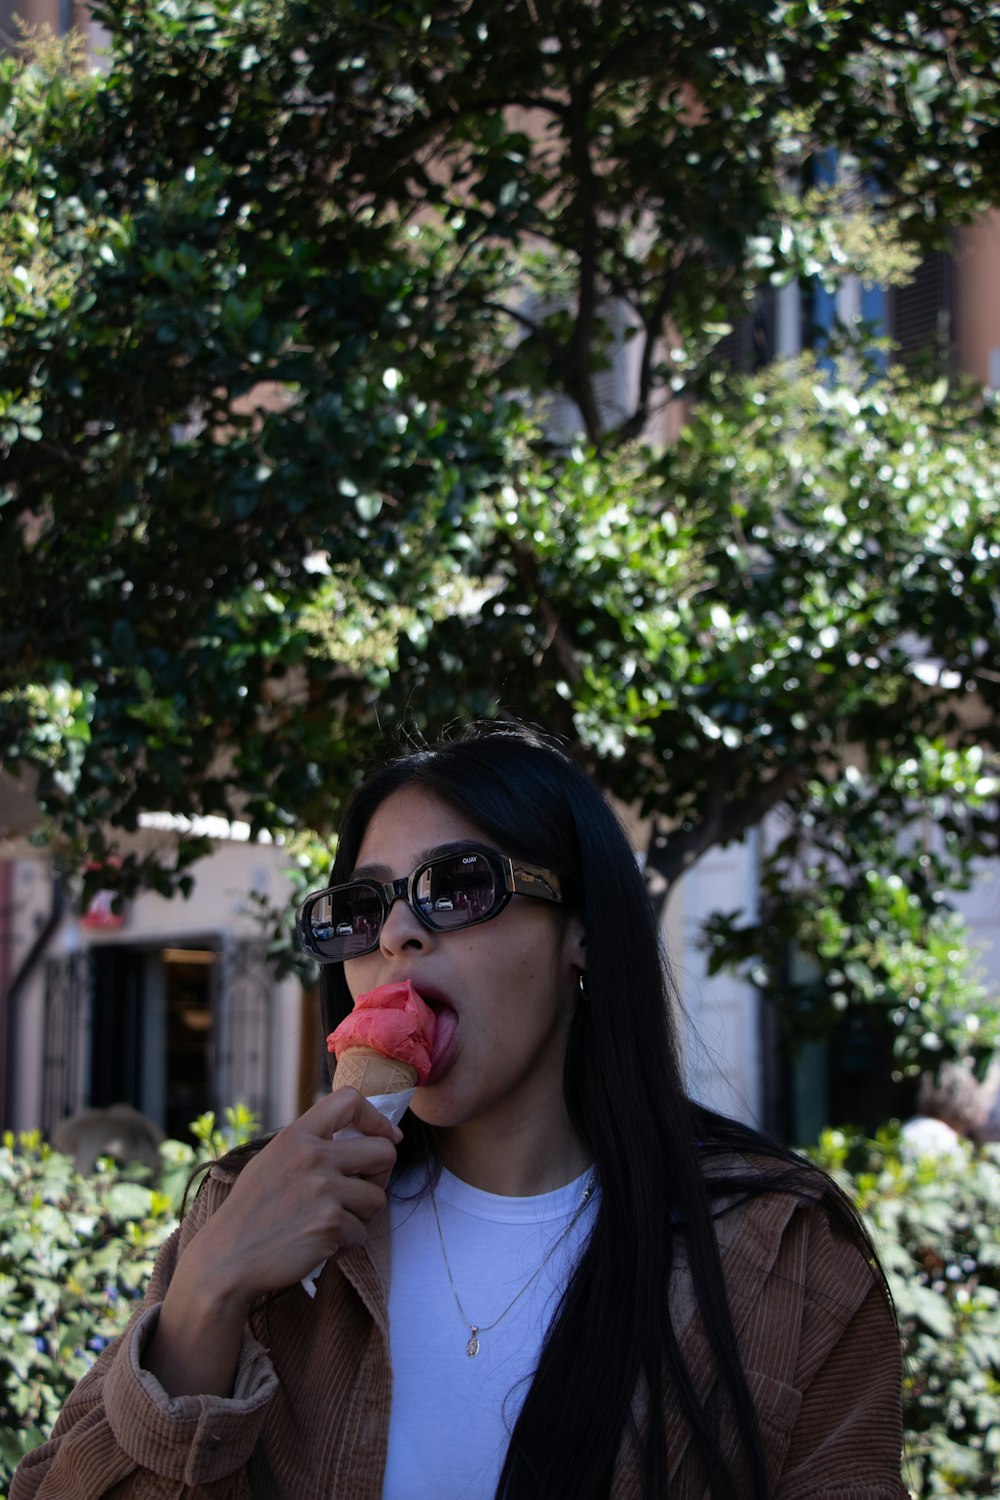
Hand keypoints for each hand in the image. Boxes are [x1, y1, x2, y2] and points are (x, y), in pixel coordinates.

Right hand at [190, 1088, 401, 1302]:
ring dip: (361, 1215)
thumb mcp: (271, 1161)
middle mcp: (312, 1157)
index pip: (349, 1101)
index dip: (376, 1118)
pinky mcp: (329, 1224)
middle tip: (362, 1190)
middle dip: (380, 1175)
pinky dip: (345, 1243)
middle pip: (384, 1152)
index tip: (387, 1136)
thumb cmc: (250, 1213)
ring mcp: (323, 1190)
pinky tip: (319, 1244)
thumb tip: (356, 1140)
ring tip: (331, 1223)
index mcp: (296, 1136)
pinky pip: (360, 1232)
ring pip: (377, 1198)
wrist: (227, 1261)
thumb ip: (308, 1146)